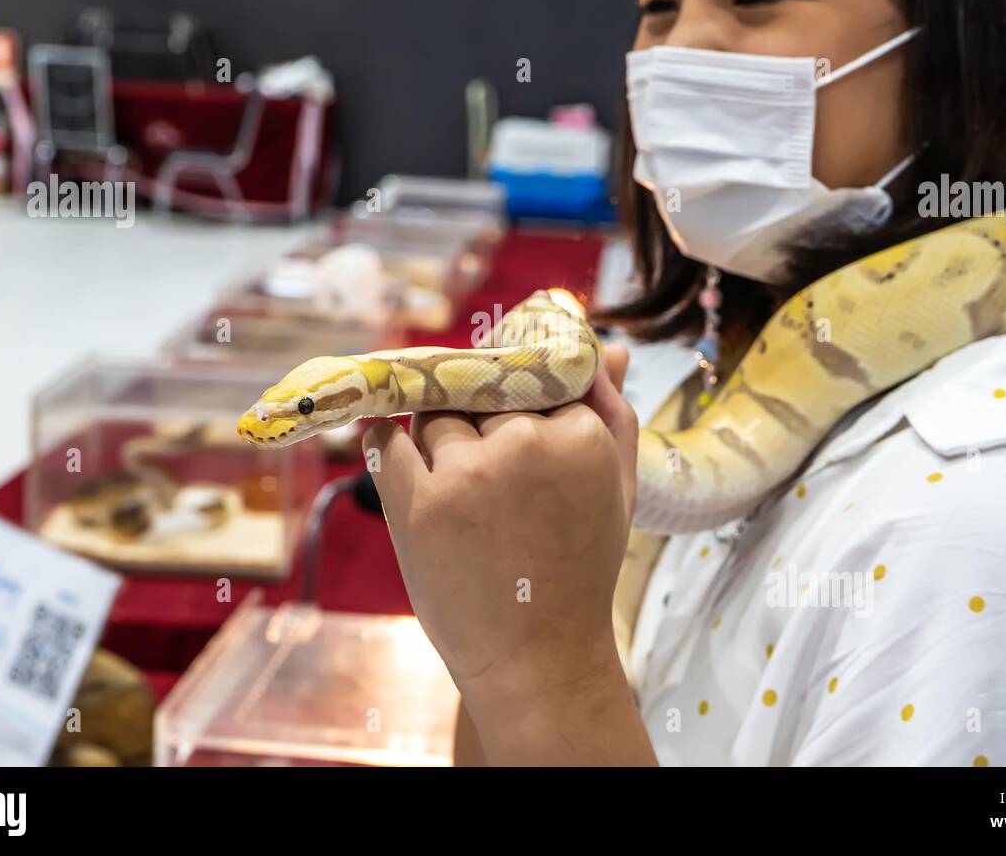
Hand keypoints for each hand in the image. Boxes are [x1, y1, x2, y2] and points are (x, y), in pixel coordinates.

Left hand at [365, 346, 637, 703]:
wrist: (540, 657)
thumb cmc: (582, 570)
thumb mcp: (619, 488)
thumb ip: (615, 413)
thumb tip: (612, 348)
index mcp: (580, 436)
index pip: (532, 376)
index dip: (519, 399)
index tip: (516, 430)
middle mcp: (523, 445)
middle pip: (480, 392)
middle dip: (479, 419)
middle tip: (488, 468)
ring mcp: (467, 473)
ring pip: (433, 415)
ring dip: (437, 437)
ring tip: (460, 490)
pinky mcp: (417, 503)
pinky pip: (386, 442)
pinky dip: (388, 446)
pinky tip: (407, 467)